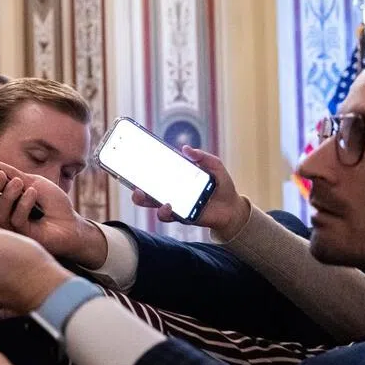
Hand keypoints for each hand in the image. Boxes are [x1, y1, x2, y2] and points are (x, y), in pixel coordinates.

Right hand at [0, 161, 108, 269]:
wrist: (72, 222)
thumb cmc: (53, 203)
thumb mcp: (33, 182)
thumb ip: (12, 174)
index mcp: (4, 200)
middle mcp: (3, 214)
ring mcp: (10, 227)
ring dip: (8, 195)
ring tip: (19, 183)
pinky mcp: (20, 236)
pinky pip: (14, 219)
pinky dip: (23, 204)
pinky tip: (33, 195)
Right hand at [130, 145, 249, 238]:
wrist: (233, 207)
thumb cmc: (222, 185)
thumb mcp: (215, 167)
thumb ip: (202, 157)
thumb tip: (185, 148)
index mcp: (176, 178)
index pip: (155, 173)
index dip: (142, 168)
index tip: (131, 161)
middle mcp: (171, 192)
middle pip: (146, 190)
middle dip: (135, 186)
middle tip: (131, 181)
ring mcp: (174, 205)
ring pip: (151, 204)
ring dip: (143, 199)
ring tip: (141, 193)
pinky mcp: (181, 216)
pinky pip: (167, 215)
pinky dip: (164, 211)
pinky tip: (168, 205)